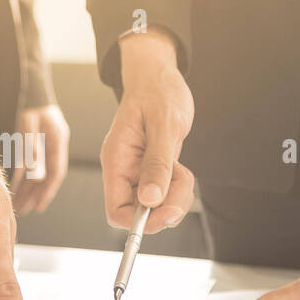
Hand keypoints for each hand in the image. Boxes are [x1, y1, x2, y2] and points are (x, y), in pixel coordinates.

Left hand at [10, 104, 69, 213]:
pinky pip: (30, 163)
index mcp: (57, 139)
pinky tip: (14, 187)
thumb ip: (31, 146)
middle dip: (35, 194)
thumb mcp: (29, 121)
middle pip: (46, 175)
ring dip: (28, 188)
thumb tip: (33, 174)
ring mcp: (44, 143)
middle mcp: (53, 144)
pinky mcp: (34, 141)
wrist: (28, 81)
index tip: (39, 206)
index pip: (56, 171)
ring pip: (38, 171)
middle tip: (23, 211)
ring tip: (17, 204)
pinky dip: (22, 176)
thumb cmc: (29, 98)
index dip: (49, 191)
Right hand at [102, 29, 194, 231]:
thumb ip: (157, 164)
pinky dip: (180, 188)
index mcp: (116, 161)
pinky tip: (181, 168)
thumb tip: (150, 200)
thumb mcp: (162, 125)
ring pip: (156, 207)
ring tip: (183, 171)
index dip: (138, 221)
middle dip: (164, 208)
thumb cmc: (158, 92)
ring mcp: (138, 173)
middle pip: (138, 214)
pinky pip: (167, 194)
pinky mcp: (153, 171)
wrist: (160, 78)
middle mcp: (124, 171)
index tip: (164, 212)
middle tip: (182, 187)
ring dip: (176, 197)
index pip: (116, 211)